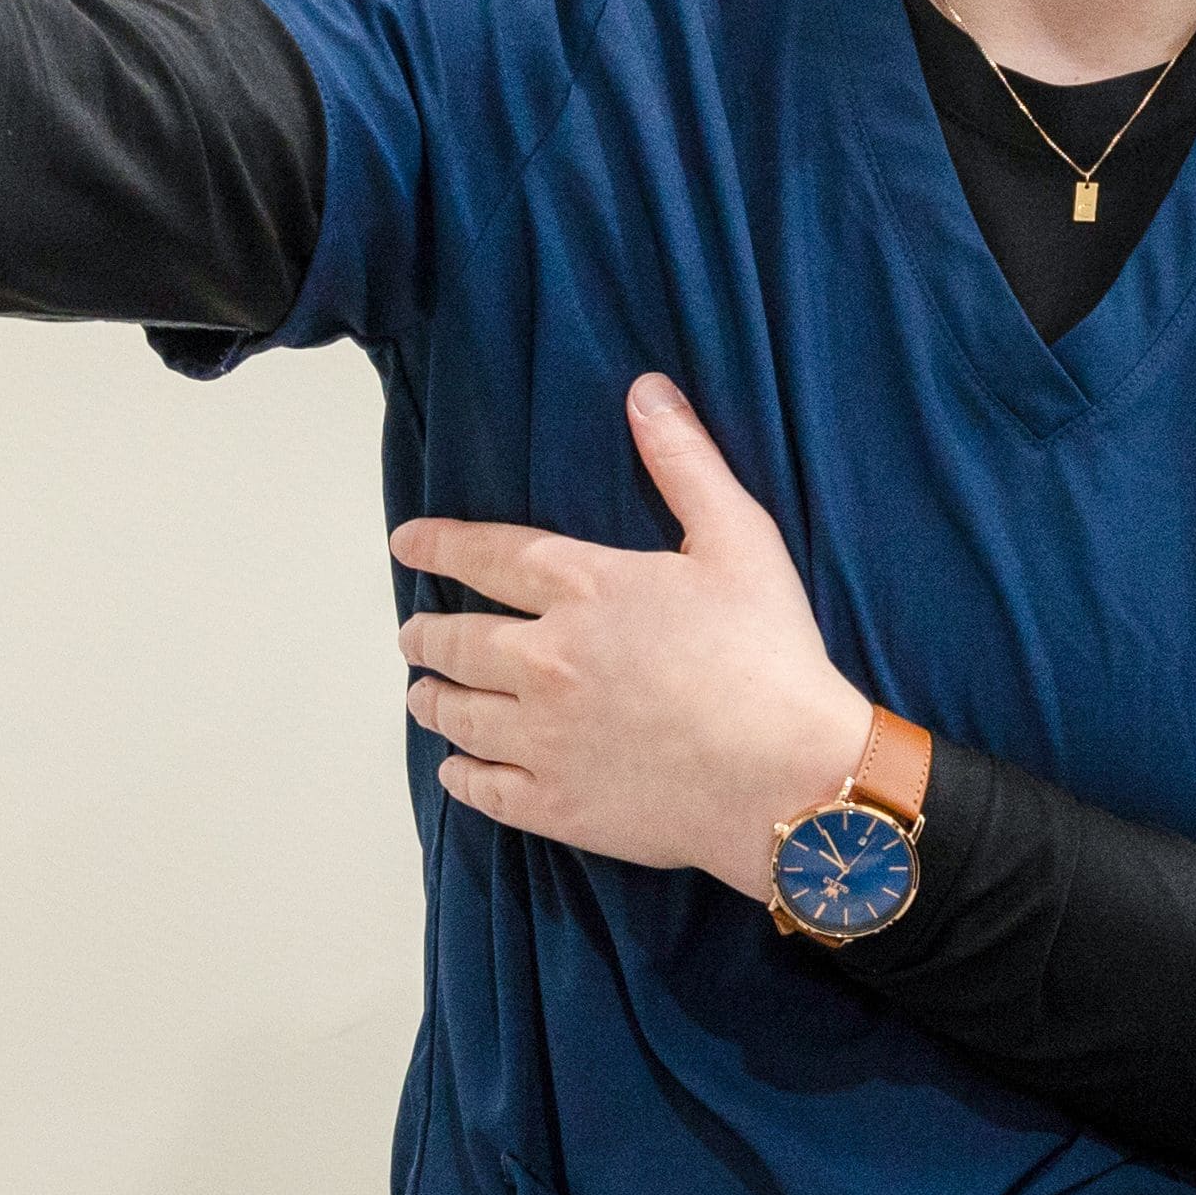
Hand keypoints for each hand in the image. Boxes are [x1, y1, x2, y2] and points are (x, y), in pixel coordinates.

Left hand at [387, 378, 881, 897]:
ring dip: (432, 699)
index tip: (407, 543)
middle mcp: (546, 660)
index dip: (438, 545)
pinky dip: (459, 775)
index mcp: (584, 589)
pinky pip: (483, 789)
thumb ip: (685, 462)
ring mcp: (544, 737)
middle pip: (455, 641)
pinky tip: (456, 768)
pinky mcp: (557, 804)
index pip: (485, 556)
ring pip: (457, 715)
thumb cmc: (770, 655)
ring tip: (424, 694)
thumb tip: (646, 390)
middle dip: (425, 634)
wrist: (788, 775)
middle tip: (412, 634)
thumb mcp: (739, 538)